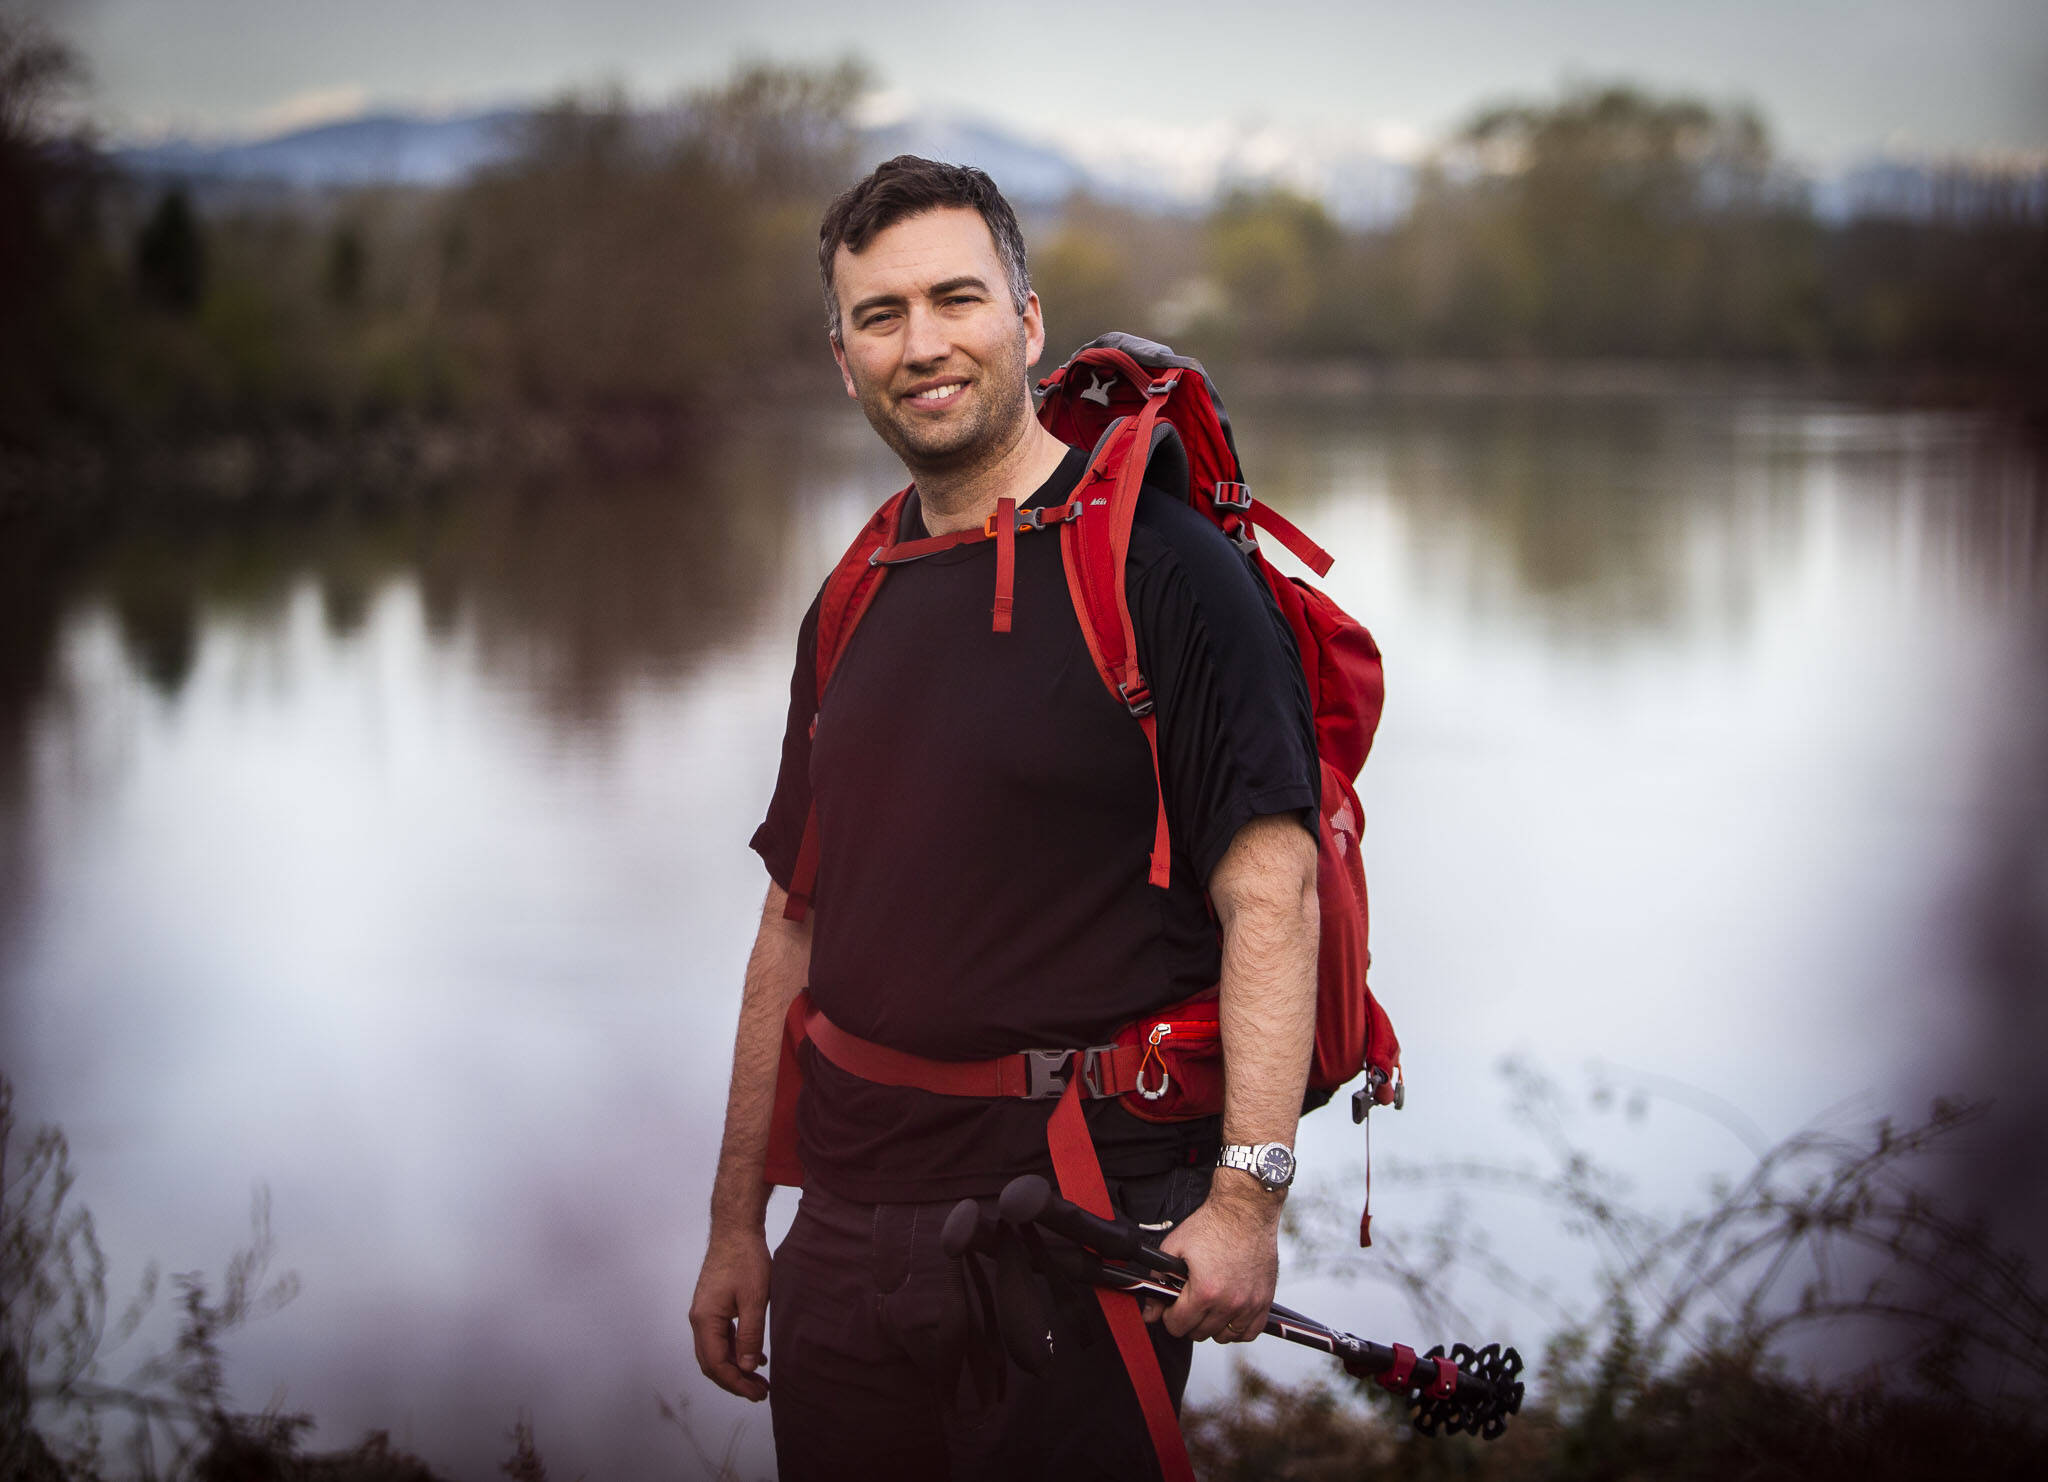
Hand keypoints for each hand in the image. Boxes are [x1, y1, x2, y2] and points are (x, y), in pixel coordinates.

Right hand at [689, 1225, 772, 1400]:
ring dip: (736, 1368)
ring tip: (760, 1380)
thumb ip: (750, 1335)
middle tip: (760, 1392)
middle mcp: (699, 1319)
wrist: (735, 1229)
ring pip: (716, 1351)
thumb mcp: (754, 1299)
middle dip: (735, 1381)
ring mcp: (704, 1313)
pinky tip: (755, 1356)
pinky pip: (721, 1337)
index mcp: (705, 1320)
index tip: (757, 1393)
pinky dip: (736, 1350)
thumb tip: (747, 1368)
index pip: (716, 1364)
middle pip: (712, 1362)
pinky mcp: (713, 1306)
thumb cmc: (745, 1259)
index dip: (736, 1383)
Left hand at [1140, 1172, 1280, 1342]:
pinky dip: (1237, 1328)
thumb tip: (1150, 1313)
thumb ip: (1158, 1282)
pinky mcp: (1265, 1300)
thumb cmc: (1211, 1224)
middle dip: (1188, 1320)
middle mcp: (1229, 1303)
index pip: (1178, 1326)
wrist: (1245, 1209)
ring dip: (1212, 1325)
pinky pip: (1249, 1332)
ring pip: (1223, 1337)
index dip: (1169, 1316)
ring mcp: (1250, 1304)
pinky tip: (1228, 1313)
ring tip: (1208, 1305)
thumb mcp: (1174, 1247)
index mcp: (1205, 1292)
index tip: (1171, 1306)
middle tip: (1189, 1301)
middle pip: (1199, 1333)